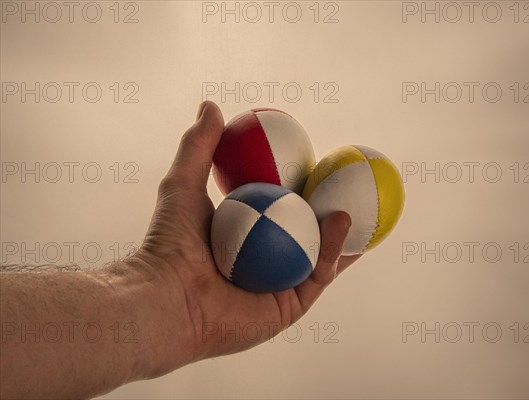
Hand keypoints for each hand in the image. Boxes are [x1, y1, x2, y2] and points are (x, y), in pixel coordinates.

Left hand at [132, 101, 359, 376]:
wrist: (167, 298)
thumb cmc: (169, 244)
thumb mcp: (182, 184)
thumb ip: (199, 146)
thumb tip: (211, 106)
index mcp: (244, 237)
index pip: (278, 209)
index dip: (299, 189)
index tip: (317, 166)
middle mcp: (263, 262)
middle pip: (304, 234)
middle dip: (328, 214)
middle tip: (347, 188)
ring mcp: (277, 286)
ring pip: (317, 256)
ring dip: (337, 233)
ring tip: (352, 207)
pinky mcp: (288, 308)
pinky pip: (317, 277)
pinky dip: (332, 251)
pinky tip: (341, 225)